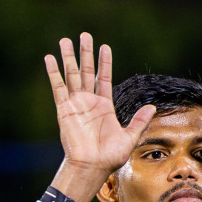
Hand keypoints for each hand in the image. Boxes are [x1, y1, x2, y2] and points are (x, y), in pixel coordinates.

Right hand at [44, 33, 156, 201]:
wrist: (92, 167)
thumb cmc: (110, 157)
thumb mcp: (130, 137)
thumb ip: (139, 121)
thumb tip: (152, 107)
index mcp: (104, 106)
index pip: (104, 78)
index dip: (104, 62)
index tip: (104, 47)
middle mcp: (89, 102)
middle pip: (85, 71)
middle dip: (85, 53)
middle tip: (84, 35)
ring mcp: (76, 104)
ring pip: (71, 75)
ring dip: (68, 57)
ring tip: (65, 40)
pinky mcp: (64, 110)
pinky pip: (58, 88)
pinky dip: (54, 73)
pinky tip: (50, 58)